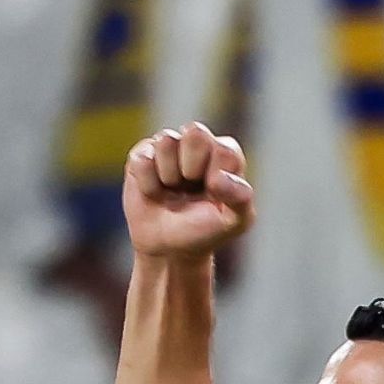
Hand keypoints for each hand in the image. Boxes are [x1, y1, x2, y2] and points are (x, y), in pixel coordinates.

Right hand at [123, 122, 254, 261]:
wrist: (170, 250)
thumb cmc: (206, 231)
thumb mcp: (235, 222)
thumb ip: (241, 198)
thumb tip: (217, 178)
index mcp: (226, 154)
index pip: (224, 150)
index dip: (217, 178)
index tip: (213, 196)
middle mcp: (198, 143)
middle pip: (195, 133)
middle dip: (191, 168)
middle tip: (190, 190)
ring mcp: (168, 146)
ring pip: (166, 141)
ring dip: (169, 176)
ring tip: (172, 192)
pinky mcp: (142, 155)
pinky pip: (143, 160)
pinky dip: (149, 185)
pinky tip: (154, 193)